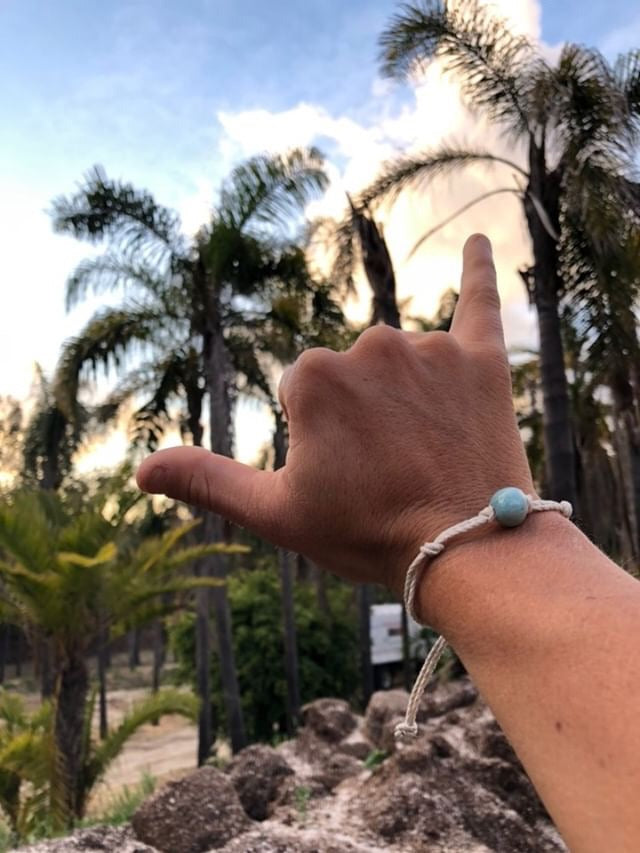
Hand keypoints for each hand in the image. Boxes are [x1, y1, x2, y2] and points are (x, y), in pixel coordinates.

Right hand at [136, 234, 532, 599]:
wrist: (465, 548)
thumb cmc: (366, 532)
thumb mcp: (275, 513)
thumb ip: (207, 481)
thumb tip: (140, 470)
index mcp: (313, 378)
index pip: (304, 395)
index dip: (323, 442)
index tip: (350, 475)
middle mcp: (368, 347)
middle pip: (351, 376)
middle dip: (362, 418)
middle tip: (390, 471)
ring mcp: (428, 349)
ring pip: (399, 362)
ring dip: (405, 400)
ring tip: (427, 454)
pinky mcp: (481, 358)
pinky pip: (480, 302)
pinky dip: (480, 272)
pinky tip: (480, 243)